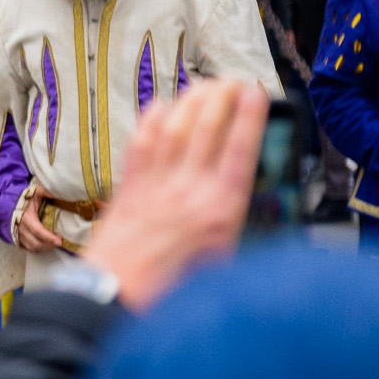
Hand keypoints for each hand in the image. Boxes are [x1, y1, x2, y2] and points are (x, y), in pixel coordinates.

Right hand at [14, 187, 64, 252]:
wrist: (9, 204)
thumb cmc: (25, 199)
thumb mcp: (35, 193)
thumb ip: (45, 191)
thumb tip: (58, 193)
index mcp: (26, 218)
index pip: (38, 231)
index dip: (49, 238)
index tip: (60, 241)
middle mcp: (21, 229)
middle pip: (37, 243)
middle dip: (50, 244)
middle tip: (60, 240)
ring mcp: (19, 236)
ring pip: (34, 248)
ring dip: (46, 248)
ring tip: (54, 243)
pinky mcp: (19, 240)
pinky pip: (30, 249)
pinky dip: (39, 249)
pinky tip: (46, 245)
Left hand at [83, 80, 267, 312]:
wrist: (117, 298)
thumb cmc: (176, 291)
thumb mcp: (228, 267)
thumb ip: (244, 231)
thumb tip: (262, 205)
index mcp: (221, 212)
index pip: (240, 151)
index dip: (248, 117)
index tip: (255, 93)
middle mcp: (189, 192)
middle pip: (207, 130)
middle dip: (221, 98)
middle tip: (232, 81)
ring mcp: (156, 186)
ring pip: (175, 129)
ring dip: (191, 101)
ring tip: (205, 85)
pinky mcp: (129, 187)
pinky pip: (142, 142)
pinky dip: (154, 119)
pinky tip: (164, 106)